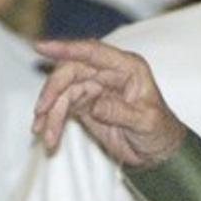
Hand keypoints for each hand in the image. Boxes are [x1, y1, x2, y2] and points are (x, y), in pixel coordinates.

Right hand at [32, 39, 187, 167]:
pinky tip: (48, 134)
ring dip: (50, 111)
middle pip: (71, 72)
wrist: (157, 153)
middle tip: (41, 111)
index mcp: (127, 68)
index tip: (41, 47)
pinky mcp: (85, 106)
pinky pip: (63, 108)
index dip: (67, 48)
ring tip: (43, 133)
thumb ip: (121, 112)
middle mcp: (108, 74)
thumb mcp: (146, 122)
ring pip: (63, 92)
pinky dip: (53, 120)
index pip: (93, 52)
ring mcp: (95, 89)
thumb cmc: (159, 132)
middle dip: (53, 90)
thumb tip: (93, 105)